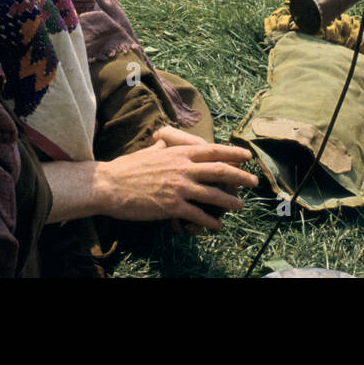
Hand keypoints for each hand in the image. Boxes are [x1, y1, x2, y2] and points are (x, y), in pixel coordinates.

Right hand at [95, 135, 256, 230]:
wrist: (110, 185)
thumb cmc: (128, 167)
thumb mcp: (150, 149)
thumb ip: (165, 144)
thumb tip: (167, 138)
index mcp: (178, 153)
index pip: (212, 151)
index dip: (232, 153)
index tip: (246, 156)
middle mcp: (183, 168)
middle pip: (220, 171)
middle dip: (240, 177)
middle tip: (253, 182)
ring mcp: (179, 187)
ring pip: (213, 194)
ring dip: (229, 202)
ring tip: (239, 206)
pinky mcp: (172, 206)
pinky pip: (197, 215)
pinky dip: (209, 222)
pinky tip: (215, 226)